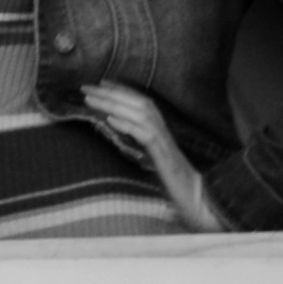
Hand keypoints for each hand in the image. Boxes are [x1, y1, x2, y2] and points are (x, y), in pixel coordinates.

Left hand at [78, 81, 224, 231]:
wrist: (196, 200)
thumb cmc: (173, 182)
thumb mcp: (151, 159)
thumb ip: (138, 143)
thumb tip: (116, 130)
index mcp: (160, 131)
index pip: (141, 103)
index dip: (122, 91)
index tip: (100, 83)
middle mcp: (163, 132)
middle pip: (139, 104)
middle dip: (111, 93)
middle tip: (86, 88)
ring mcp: (165, 144)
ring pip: (141, 115)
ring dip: (114, 105)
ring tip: (91, 100)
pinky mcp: (164, 158)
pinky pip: (146, 137)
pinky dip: (128, 126)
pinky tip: (111, 120)